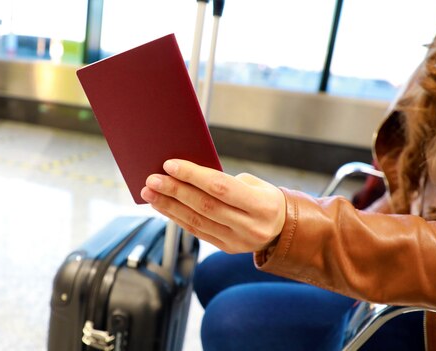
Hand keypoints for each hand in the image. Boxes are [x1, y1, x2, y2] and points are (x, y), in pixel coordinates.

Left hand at [140, 159, 286, 253]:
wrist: (285, 229)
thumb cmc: (265, 198)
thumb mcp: (256, 185)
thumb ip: (225, 182)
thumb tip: (188, 176)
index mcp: (262, 205)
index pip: (220, 187)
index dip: (193, 175)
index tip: (169, 164)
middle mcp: (250, 226)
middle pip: (204, 206)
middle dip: (174, 191)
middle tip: (152, 179)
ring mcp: (238, 241)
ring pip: (196, 221)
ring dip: (169, 206)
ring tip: (150, 193)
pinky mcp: (227, 248)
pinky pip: (197, 231)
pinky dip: (177, 217)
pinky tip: (163, 206)